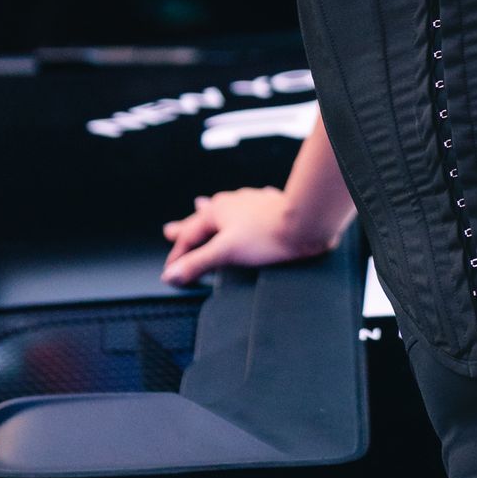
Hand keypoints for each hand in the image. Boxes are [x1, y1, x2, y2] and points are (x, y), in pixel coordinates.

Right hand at [160, 187, 330, 284]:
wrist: (307, 223)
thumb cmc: (268, 236)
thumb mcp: (226, 253)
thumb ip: (197, 264)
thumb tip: (171, 274)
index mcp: (217, 211)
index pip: (189, 236)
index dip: (178, 256)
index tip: (171, 271)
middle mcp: (232, 202)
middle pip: (203, 218)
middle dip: (186, 227)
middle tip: (169, 230)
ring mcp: (251, 203)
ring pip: (226, 210)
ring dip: (211, 214)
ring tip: (200, 206)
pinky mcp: (270, 206)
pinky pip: (250, 207)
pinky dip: (242, 211)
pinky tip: (246, 205)